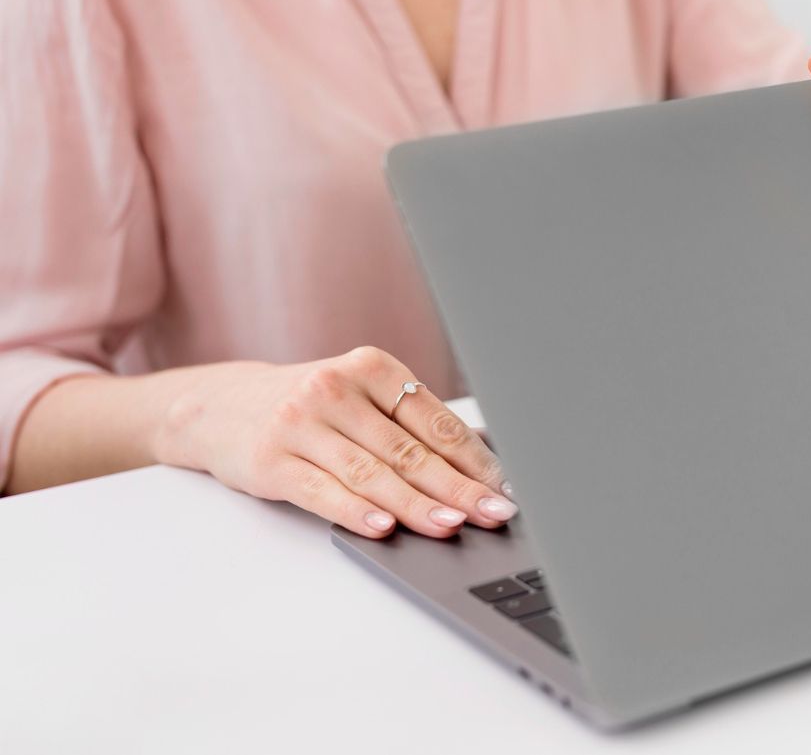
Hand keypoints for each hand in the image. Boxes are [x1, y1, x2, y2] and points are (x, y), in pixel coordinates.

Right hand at [154, 347, 514, 538]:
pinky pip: (322, 491)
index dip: (475, 459)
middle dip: (458, 488)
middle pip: (409, 450)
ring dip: (416, 504)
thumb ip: (406, 426)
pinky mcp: (271, 460)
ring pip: (372, 473)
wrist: (219, 407)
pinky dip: (356, 512)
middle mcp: (336, 389)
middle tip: (493, 515)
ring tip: (450, 526)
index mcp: (372, 368)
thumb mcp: (357, 397)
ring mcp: (301, 423)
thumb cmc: (308, 407)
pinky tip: (384, 528)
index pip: (436, 422)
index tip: (504, 489)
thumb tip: (476, 473)